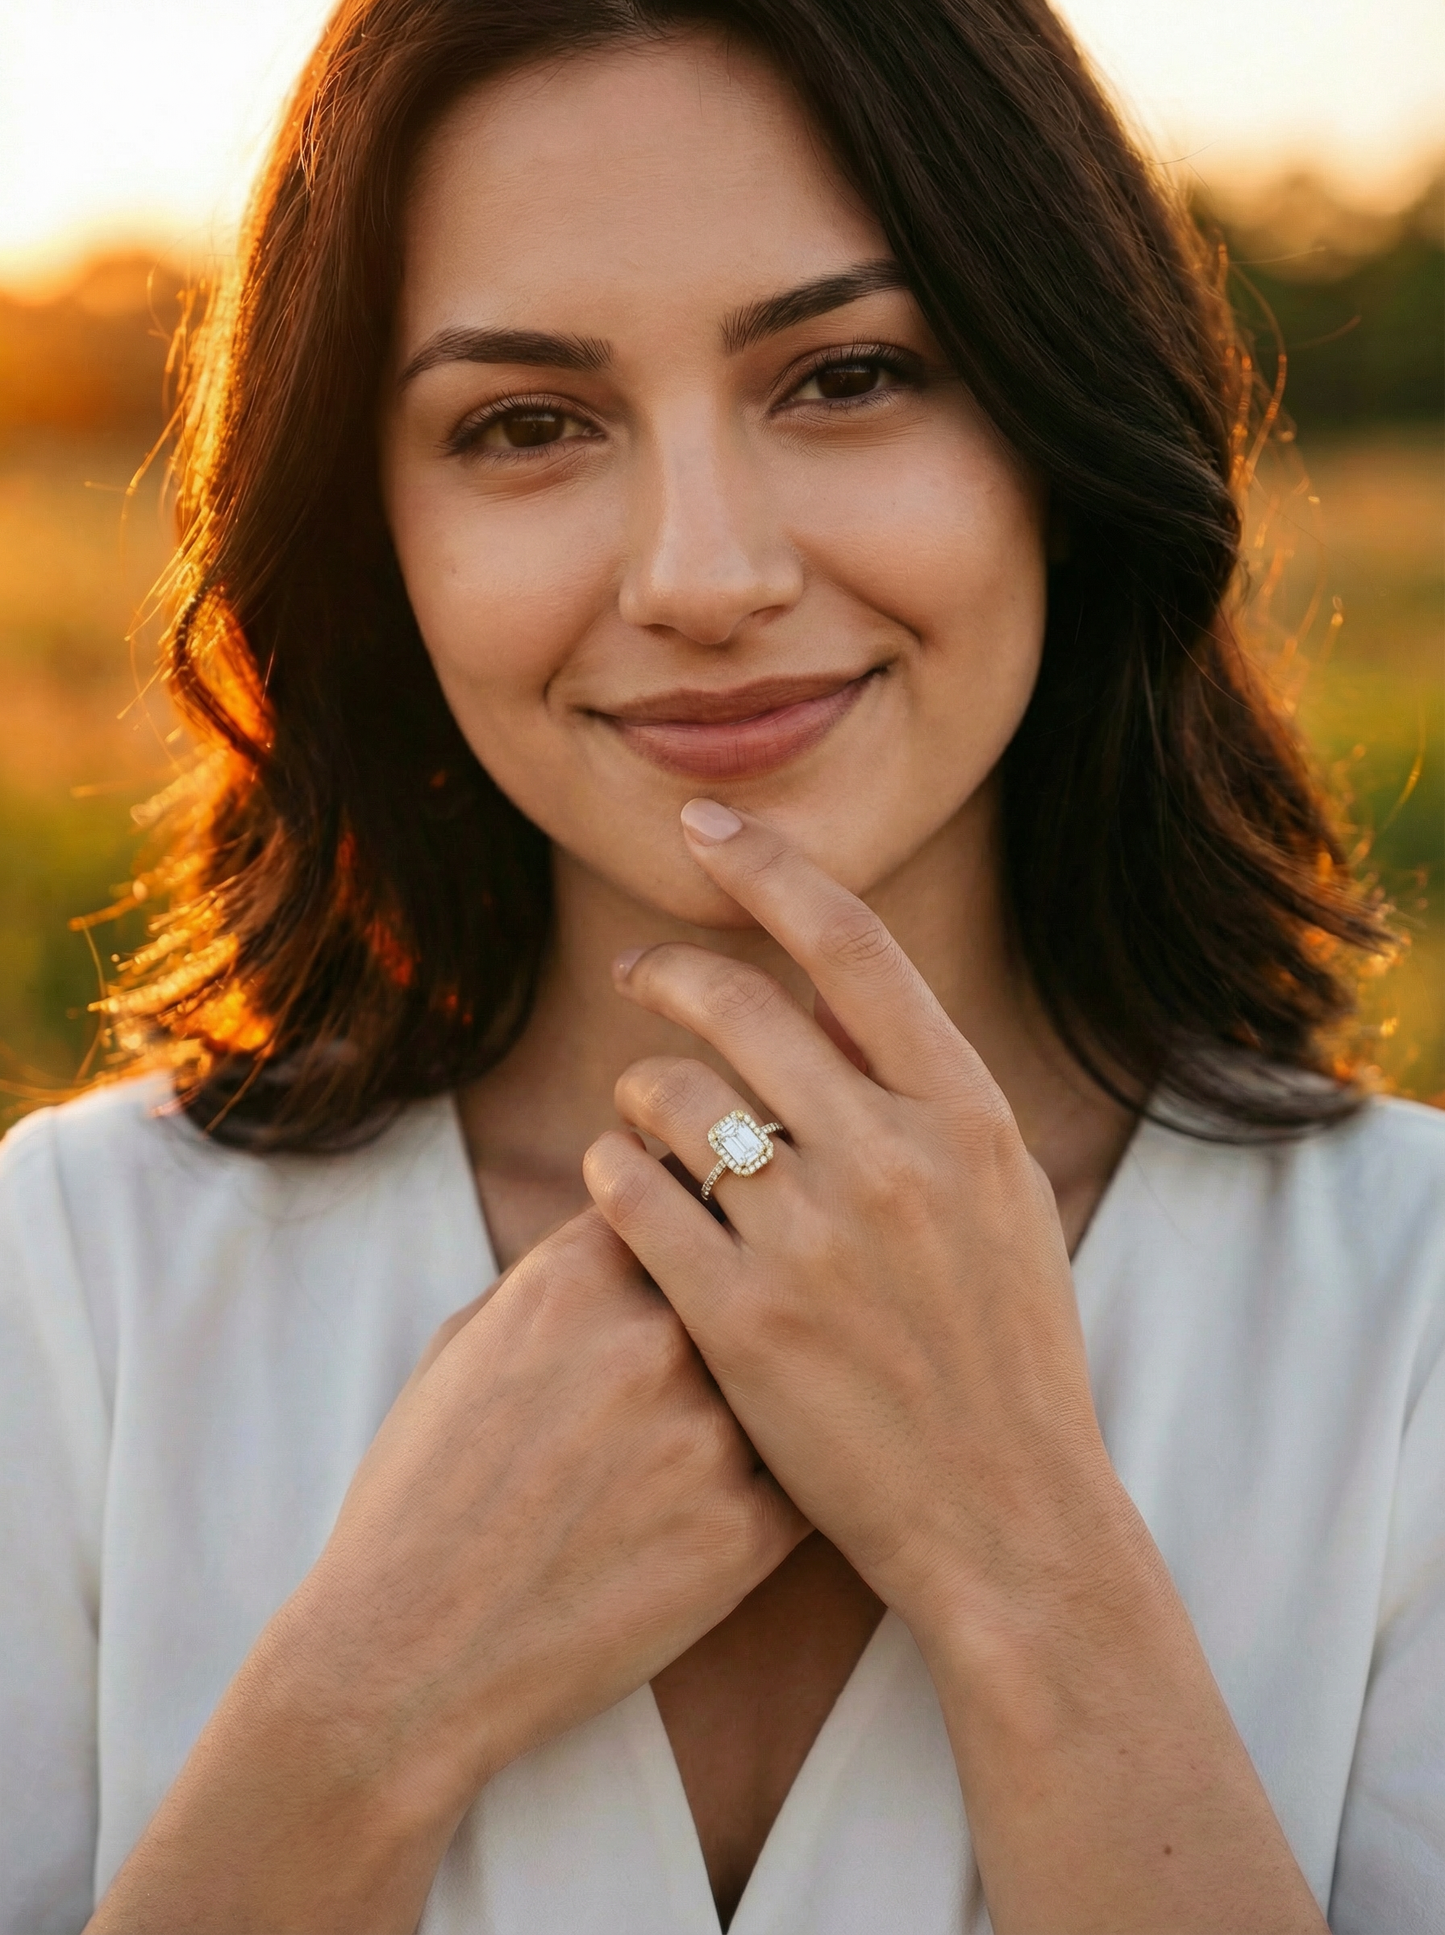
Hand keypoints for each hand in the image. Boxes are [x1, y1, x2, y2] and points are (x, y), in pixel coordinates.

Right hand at [88, 1208, 804, 1934]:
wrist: (405, 1658)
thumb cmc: (422, 1497)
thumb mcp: (464, 1344)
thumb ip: (559, 1273)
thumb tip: (629, 1223)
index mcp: (574, 1280)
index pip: (678, 1191)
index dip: (695, 1212)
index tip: (707, 1231)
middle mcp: (650, 1339)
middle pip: (747, 1267)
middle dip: (746, 1286)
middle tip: (755, 1307)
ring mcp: (706, 1436)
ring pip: (785, 1366)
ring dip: (776, 1379)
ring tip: (772, 1399)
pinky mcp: (746, 1532)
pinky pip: (804, 1468)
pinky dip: (792, 1470)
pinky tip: (767, 1481)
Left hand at [583, 802, 1109, 1640]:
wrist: (1007, 1516)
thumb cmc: (1006, 1355)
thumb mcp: (1004, 1201)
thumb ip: (926, 1098)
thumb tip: (838, 997)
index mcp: (968, 1115)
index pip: (853, 945)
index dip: (768, 868)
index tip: (706, 830)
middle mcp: (892, 1158)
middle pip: (738, 1003)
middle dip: (670, 974)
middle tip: (642, 979)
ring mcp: (813, 1239)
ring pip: (668, 1095)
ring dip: (639, 1088)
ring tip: (644, 1115)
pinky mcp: (739, 1319)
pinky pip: (630, 1195)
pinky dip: (610, 1172)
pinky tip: (619, 1185)